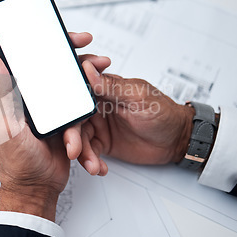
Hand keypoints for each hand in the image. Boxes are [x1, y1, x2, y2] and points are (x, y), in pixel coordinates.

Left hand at [0, 32, 109, 220]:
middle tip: (100, 61)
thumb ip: (4, 94)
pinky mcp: (68, 127)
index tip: (75, 38)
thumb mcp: (9, 126)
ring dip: (87, 101)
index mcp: (21, 96)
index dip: (55, 46)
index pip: (37, 63)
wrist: (36, 190)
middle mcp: (38, 101)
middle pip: (62, 74)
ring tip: (84, 124)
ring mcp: (54, 113)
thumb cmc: (17, 161)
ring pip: (75, 97)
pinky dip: (86, 131)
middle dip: (82, 67)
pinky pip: (82, 120)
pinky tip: (83, 141)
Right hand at [64, 64, 194, 174]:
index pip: (76, 89)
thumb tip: (89, 69)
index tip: (60, 114)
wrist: (177, 140)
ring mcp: (98, 125)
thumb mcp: (138, 96)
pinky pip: (88, 151)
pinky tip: (98, 168)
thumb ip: (112, 86)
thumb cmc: (163, 113)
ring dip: (82, 153)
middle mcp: (97, 106)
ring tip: (93, 165)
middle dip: (71, 136)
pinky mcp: (102, 142)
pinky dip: (91, 161)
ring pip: (78, 137)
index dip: (64, 100)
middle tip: (74, 150)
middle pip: (73, 118)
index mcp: (103, 88)